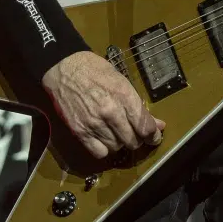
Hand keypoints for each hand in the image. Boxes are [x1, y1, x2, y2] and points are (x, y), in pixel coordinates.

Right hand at [41, 50, 164, 161]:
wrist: (64, 68)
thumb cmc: (95, 70)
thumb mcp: (121, 81)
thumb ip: (138, 105)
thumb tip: (158, 125)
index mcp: (123, 95)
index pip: (145, 127)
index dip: (153, 135)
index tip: (153, 136)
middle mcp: (110, 112)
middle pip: (133, 141)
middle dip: (137, 139)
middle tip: (133, 133)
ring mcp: (94, 123)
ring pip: (117, 148)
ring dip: (120, 143)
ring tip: (116, 133)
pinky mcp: (80, 131)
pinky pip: (100, 152)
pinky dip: (105, 149)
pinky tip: (104, 139)